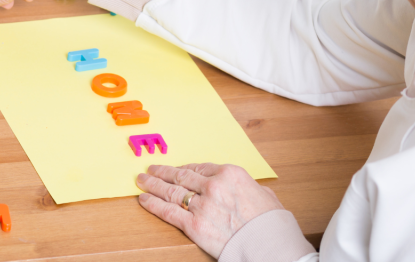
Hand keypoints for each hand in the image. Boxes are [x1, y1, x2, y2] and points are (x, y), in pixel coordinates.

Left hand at [136, 163, 284, 258]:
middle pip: (181, 176)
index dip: (184, 168)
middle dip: (163, 172)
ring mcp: (201, 205)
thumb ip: (251, 189)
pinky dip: (153, 204)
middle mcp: (213, 186)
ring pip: (170, 190)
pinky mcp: (194, 225)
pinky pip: (167, 211)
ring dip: (153, 184)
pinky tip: (144, 199)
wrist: (270, 248)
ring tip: (142, 181)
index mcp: (230, 174)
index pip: (200, 167)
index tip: (177, 169)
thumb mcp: (266, 196)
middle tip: (151, 169)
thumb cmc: (272, 225)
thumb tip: (249, 191)